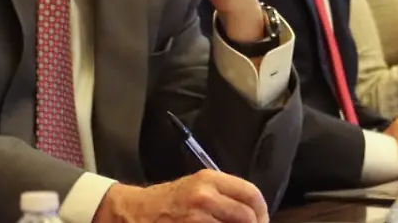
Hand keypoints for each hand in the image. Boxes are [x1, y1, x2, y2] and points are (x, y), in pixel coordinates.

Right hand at [95, 171, 268, 222]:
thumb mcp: (197, 188)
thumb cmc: (167, 201)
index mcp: (209, 179)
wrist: (134, 212)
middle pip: (248, 217)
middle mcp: (205, 196)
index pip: (252, 194)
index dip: (262, 213)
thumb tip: (254, 215)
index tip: (262, 222)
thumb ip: (224, 197)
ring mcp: (197, 217)